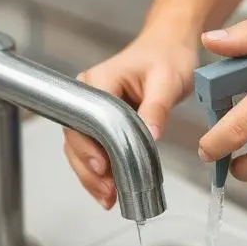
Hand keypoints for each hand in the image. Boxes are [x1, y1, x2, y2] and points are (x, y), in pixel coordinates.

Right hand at [64, 28, 197, 207]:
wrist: (170, 47)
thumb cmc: (167, 57)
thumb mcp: (166, 81)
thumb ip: (156, 108)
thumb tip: (150, 137)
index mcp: (97, 82)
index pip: (83, 120)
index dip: (89, 147)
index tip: (103, 168)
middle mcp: (88, 95)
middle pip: (76, 139)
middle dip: (89, 169)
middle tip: (108, 191)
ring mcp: (93, 110)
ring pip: (81, 148)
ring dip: (92, 176)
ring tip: (108, 198)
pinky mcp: (102, 122)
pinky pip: (94, 148)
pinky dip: (100, 171)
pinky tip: (110, 190)